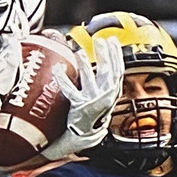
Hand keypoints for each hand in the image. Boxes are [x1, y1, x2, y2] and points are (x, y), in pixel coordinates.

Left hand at [41, 34, 123, 161]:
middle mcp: (105, 97)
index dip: (116, 54)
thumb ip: (105, 80)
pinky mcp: (79, 107)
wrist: (85, 135)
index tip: (112, 40)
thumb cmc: (93, 113)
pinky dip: (63, 79)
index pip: (118, 70)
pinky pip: (70, 91)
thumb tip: (105, 59)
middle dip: (104, 55)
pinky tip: (58, 70)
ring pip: (89, 79)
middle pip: (106, 72)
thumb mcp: (105, 97)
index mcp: (112, 93)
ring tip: (80, 52)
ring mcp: (92, 102)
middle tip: (99, 40)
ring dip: (85, 65)